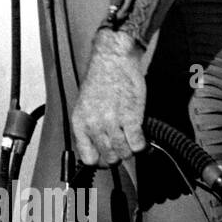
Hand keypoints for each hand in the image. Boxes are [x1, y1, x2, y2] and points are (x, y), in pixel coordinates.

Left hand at [70, 28, 147, 166]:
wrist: (113, 59)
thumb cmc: (101, 79)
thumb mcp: (85, 104)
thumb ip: (89, 126)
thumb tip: (97, 147)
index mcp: (80, 122)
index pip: (87, 157)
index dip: (99, 161)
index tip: (106, 159)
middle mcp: (94, 124)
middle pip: (109, 157)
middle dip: (118, 155)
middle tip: (123, 147)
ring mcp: (112, 122)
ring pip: (124, 152)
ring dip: (131, 150)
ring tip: (132, 141)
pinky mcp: (131, 117)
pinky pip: (137, 143)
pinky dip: (142, 145)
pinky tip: (141, 137)